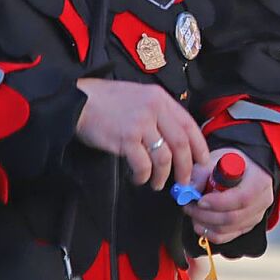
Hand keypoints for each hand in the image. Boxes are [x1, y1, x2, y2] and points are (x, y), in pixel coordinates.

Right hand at [75, 79, 209, 189]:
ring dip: (163, 176)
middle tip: (184, 182)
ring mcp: (140, 123)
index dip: (199, 147)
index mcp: (159, 97)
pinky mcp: (126, 139)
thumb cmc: (105, 100)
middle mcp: (153, 108)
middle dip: (186, 168)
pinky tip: (138, 177)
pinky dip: (144, 176)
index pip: (189, 124)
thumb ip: (157, 112)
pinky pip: (143, 165)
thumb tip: (175, 141)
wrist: (78, 101)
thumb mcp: (137, 96)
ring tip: (157, 183)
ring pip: (164, 157)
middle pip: (181, 144)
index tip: (202, 162)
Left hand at [186, 148, 273, 244]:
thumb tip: (189, 189)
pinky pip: (229, 236)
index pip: (241, 198)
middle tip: (188, 207)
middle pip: (234, 217)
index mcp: (258, 181)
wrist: (244, 168)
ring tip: (191, 212)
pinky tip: (199, 224)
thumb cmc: (232, 162)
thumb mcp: (217, 158)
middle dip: (206, 215)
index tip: (199, 200)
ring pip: (229, 229)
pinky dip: (211, 233)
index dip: (218, 203)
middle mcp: (262, 202)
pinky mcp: (248, 225)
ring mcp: (256, 216)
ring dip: (206, 224)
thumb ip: (202, 172)